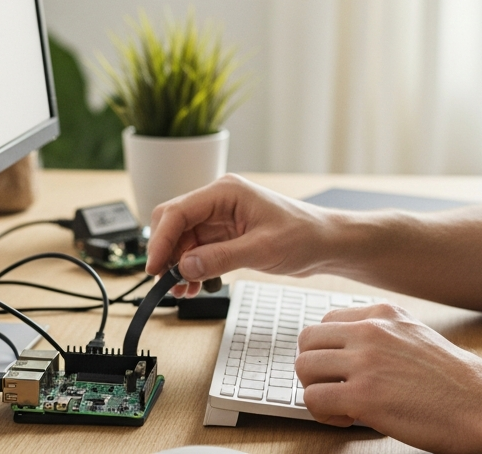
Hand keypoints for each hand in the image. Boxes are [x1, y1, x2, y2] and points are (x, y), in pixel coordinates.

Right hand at [145, 174, 332, 297]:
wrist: (327, 244)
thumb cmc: (305, 235)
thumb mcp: (263, 249)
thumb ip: (221, 258)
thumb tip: (185, 267)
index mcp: (225, 192)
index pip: (178, 211)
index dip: (161, 240)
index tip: (154, 267)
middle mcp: (218, 202)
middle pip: (174, 224)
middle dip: (166, 254)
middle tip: (166, 282)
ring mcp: (221, 219)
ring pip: (182, 241)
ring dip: (177, 266)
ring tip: (182, 291)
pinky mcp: (226, 236)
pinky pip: (196, 252)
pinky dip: (191, 269)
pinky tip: (194, 286)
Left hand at [296, 302, 481, 451]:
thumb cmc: (454, 381)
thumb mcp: (415, 337)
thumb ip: (382, 335)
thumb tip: (345, 351)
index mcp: (383, 313)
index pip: (327, 321)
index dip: (328, 350)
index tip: (342, 370)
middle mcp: (371, 330)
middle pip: (307, 340)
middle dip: (314, 368)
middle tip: (334, 389)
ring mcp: (366, 361)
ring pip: (304, 367)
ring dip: (316, 390)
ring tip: (342, 407)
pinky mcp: (363, 395)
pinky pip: (313, 398)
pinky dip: (323, 414)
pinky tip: (348, 419)